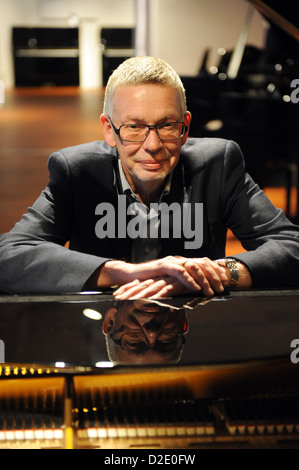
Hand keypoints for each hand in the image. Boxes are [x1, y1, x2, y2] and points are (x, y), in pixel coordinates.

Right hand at [112, 256, 228, 298]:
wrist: (130, 276)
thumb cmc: (149, 281)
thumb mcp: (169, 283)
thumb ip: (182, 284)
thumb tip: (197, 292)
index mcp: (182, 262)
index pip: (203, 262)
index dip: (216, 270)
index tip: (226, 279)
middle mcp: (179, 259)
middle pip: (202, 263)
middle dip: (214, 275)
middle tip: (222, 287)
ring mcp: (171, 261)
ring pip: (193, 266)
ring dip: (205, 279)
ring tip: (212, 290)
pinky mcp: (163, 266)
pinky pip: (179, 271)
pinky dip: (189, 279)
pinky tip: (196, 287)